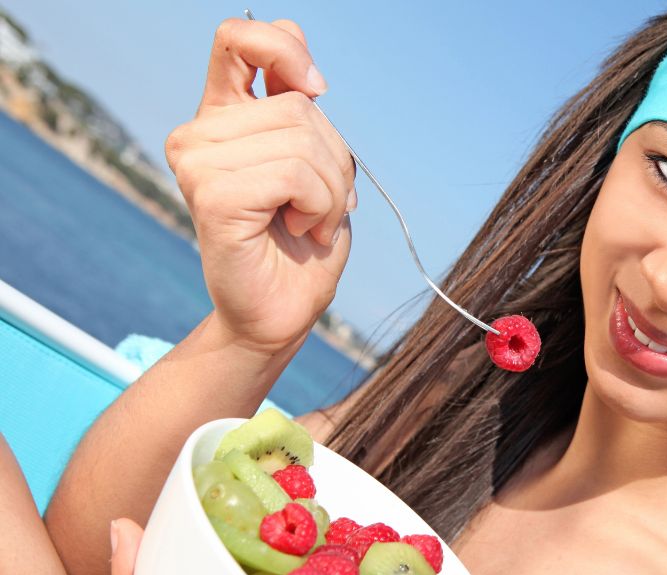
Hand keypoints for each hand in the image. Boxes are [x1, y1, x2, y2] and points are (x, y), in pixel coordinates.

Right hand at [164, 17, 354, 354]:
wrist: (282, 311)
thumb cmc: (301, 241)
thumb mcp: (316, 163)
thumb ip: (302, 111)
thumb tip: (303, 67)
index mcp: (225, 116)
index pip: (239, 38)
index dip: (284, 48)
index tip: (315, 88)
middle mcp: (202, 134)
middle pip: (298, 106)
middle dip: (335, 159)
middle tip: (323, 204)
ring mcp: (197, 163)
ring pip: (302, 141)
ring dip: (330, 190)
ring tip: (310, 221)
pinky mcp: (211, 195)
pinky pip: (294, 175)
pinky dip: (319, 206)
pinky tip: (300, 229)